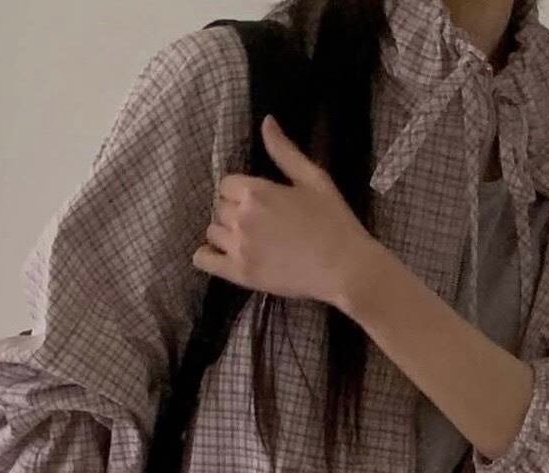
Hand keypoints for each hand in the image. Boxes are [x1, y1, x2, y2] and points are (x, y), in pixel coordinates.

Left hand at [191, 113, 377, 306]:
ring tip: (246, 239)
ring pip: (212, 232)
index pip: (227, 184)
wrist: (344, 268)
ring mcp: (239, 248)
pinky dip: (205, 256)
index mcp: (256, 192)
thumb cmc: (333, 221)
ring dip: (224, 232)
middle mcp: (242, 218)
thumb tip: (266, 122)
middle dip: (234, 210)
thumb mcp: (313, 178)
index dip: (240, 190)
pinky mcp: (240, 274)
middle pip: (219, 207)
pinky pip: (204, 261)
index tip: (257, 200)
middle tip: (257, 221)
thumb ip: (284, 151)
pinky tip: (220, 255)